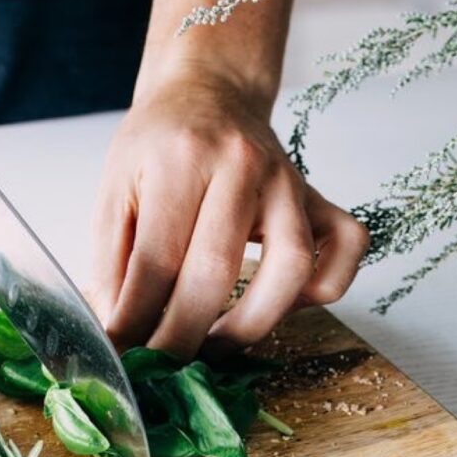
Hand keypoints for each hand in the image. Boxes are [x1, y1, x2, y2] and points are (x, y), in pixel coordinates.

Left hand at [89, 71, 368, 359]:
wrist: (208, 90)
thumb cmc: (159, 142)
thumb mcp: (116, 187)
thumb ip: (112, 256)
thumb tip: (114, 325)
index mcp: (181, 160)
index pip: (157, 259)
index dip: (136, 317)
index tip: (120, 352)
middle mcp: (242, 166)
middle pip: (217, 272)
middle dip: (183, 336)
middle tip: (159, 365)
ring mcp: (289, 181)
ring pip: (290, 270)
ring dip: (249, 327)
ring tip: (211, 347)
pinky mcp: (321, 195)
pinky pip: (345, 250)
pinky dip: (320, 288)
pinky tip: (278, 304)